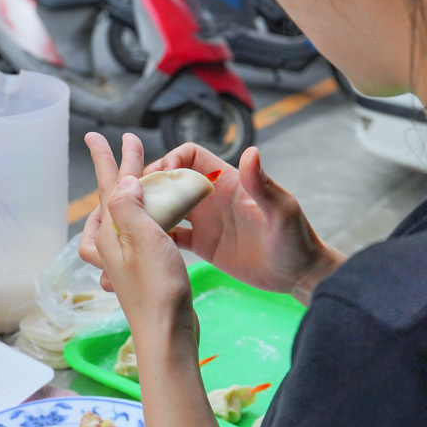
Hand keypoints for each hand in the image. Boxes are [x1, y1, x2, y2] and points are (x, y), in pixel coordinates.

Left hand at [80, 132, 198, 344]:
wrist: (167, 333)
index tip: (99, 134)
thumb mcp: (143, 240)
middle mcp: (112, 245)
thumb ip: (129, 207)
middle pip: (115, 197)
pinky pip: (138, 231)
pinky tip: (157, 218)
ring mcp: (126, 259)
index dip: (108, 159)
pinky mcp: (142, 270)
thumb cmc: (157, 288)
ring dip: (131, 192)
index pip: (108, 187)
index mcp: (109, 234)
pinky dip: (145, 215)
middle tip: (127, 143)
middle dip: (120, 170)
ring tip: (139, 176)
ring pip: (124, 214)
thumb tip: (122, 181)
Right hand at [142, 143, 345, 301]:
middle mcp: (211, 196)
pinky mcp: (201, 244)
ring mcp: (204, 220)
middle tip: (132, 202)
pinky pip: (170, 235)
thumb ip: (262, 184)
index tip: (162, 178)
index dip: (172, 160)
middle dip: (150, 184)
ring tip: (127, 222)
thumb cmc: (296, 239)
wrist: (298, 274)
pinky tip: (141, 247)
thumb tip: (250, 152)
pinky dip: (154, 237)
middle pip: (170, 179)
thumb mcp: (281, 211)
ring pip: (165, 205)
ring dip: (147, 209)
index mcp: (227, 181)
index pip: (191, 156)